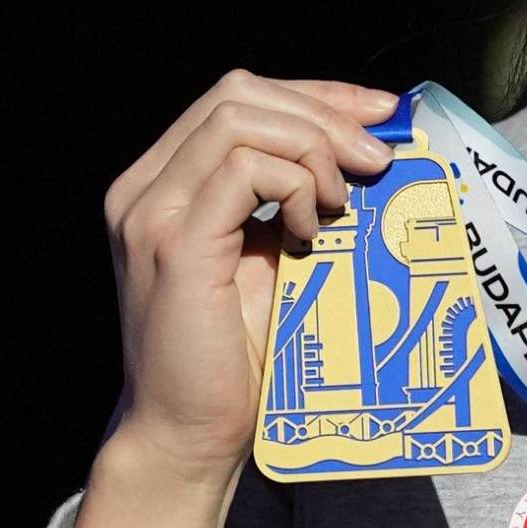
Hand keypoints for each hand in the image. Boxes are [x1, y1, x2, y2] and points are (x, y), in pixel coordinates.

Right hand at [67, 71, 399, 527]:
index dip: (318, 95)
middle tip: (378, 158)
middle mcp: (145, 186)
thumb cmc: (236, 361)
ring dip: (311, 147)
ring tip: (343, 201)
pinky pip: (243, 170)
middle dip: (323, 111)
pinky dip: (292, 184)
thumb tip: (368, 157)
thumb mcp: (269, 262)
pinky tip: (313, 228)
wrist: (187, 435)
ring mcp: (152, 212)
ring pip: (238, 117)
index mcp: (165, 183)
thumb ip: (292, 204)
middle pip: (238, 91)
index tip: (381, 114)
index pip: (238, 98)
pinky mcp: (174, 244)